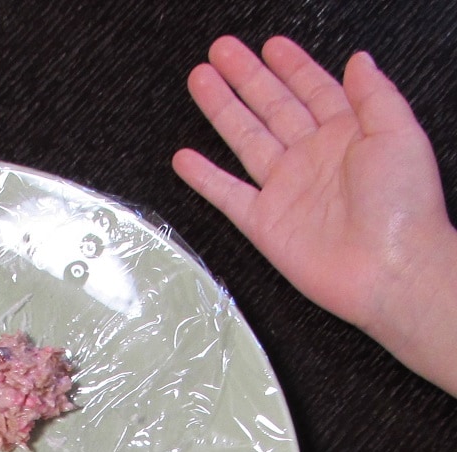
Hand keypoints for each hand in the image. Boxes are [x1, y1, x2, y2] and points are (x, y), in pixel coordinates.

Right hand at [173, 36, 456, 394]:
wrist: (389, 268)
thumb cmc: (404, 207)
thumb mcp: (400, 133)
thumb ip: (374, 95)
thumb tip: (357, 60)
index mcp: (348, 134)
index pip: (313, 89)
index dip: (291, 66)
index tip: (269, 45)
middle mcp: (313, 158)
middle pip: (272, 107)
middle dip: (246, 77)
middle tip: (221, 52)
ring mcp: (286, 190)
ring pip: (246, 140)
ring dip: (222, 110)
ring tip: (200, 81)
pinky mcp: (265, 223)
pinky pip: (228, 195)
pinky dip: (205, 178)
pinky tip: (185, 158)